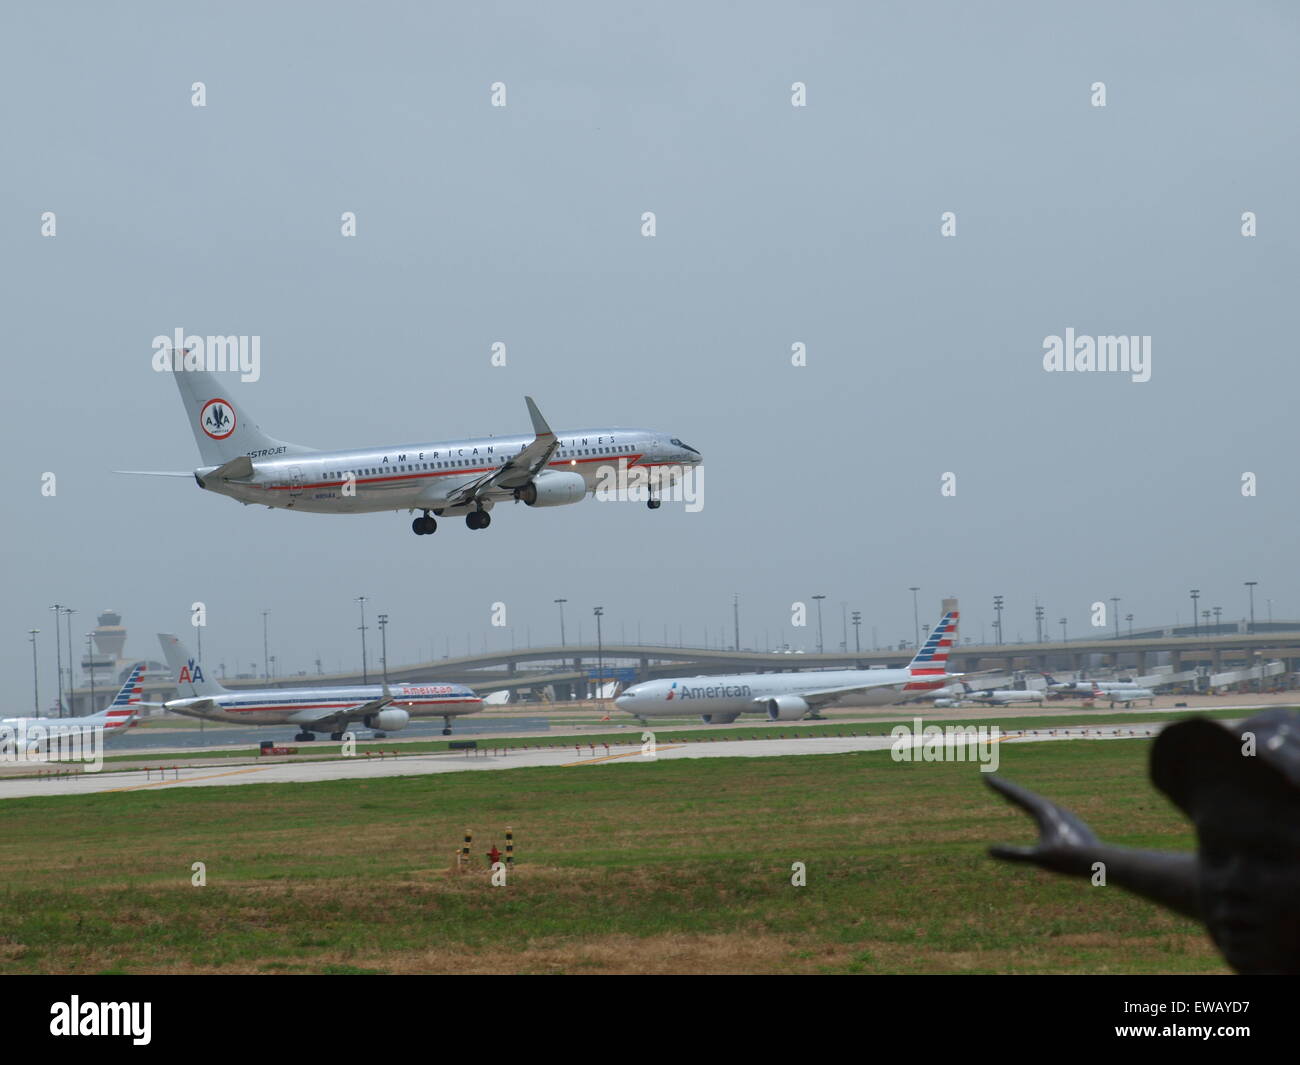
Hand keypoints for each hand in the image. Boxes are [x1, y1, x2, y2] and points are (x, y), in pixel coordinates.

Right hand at [985, 775, 1099, 872]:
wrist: (1101, 862)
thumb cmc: (1070, 861)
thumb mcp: (1038, 858)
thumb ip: (1014, 854)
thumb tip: (989, 851)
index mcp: (1043, 812)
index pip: (1016, 795)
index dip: (999, 786)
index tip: (985, 776)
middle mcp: (1053, 809)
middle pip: (1025, 795)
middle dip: (1007, 789)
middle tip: (992, 781)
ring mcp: (1062, 817)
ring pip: (1037, 803)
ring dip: (1021, 798)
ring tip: (1011, 798)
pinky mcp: (1070, 826)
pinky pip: (1046, 812)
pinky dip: (1034, 809)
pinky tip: (1038, 815)